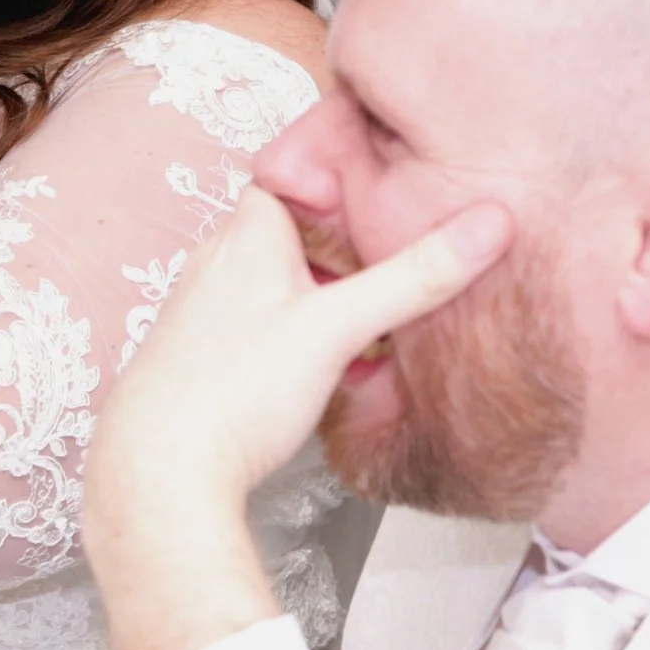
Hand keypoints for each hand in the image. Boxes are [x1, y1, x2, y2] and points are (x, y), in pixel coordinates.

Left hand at [84, 190, 512, 649]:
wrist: (159, 473)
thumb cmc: (236, 392)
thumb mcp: (338, 326)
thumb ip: (414, 277)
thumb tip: (490, 224)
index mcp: (245, 236)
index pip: (292, 175)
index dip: (338, 179)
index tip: (388, 192)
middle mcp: (215, 263)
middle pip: (289, 232)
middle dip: (340, 244)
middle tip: (393, 261)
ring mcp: (203, 311)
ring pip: (275, 282)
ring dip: (320, 294)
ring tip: (369, 321)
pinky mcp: (202, 356)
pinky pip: (259, 326)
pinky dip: (296, 333)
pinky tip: (322, 368)